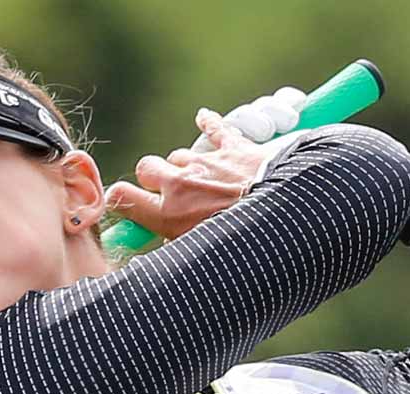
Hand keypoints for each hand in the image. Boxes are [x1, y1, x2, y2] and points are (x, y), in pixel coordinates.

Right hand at [105, 107, 274, 241]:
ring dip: (186, 165)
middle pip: (147, 167)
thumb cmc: (245, 249)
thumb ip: (177, 248)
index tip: (124, 204)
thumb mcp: (202, 259)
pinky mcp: (235, 149)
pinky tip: (204, 117)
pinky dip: (210, 123)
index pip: (122, 198)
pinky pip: (215, 128)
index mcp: (168, 215)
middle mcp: (181, 184)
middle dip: (154, 178)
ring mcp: (207, 164)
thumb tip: (166, 251)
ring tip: (200, 180)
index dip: (120, 200)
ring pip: (179, 154)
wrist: (290, 220)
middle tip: (167, 193)